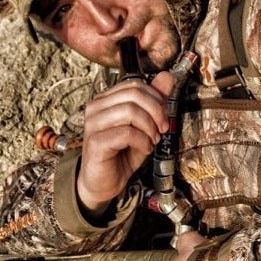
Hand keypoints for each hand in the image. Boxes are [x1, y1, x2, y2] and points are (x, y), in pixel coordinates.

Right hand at [76, 70, 174, 215]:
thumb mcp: (144, 126)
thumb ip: (154, 101)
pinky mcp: (95, 142)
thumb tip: (167, 77)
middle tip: (162, 129)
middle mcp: (96, 107)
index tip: (163, 117)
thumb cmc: (122, 154)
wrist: (104, 183)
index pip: (135, 85)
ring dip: (149, 127)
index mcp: (106, 100)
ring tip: (152, 140)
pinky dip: (142, 141)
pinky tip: (144, 149)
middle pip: (134, 94)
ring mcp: (93, 124)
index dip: (156, 99)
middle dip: (156, 111)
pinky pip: (126, 133)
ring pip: (130, 111)